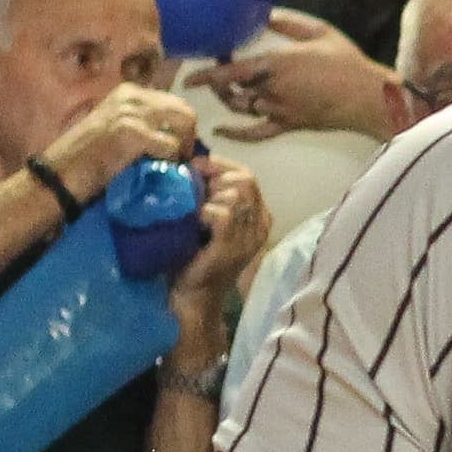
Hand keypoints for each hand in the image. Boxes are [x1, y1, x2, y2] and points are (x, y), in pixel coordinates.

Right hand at [38, 81, 201, 196]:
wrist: (60, 174)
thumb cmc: (87, 156)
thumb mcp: (116, 127)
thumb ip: (143, 122)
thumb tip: (174, 132)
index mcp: (128, 93)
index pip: (175, 103)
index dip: (181, 128)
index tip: (175, 150)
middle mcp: (132, 96)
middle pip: (184, 110)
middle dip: (189, 137)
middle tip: (179, 160)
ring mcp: (131, 112)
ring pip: (184, 122)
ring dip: (183, 147)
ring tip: (171, 164)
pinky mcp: (131, 132)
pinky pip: (171, 145)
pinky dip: (171, 160)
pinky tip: (158, 170)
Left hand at [172, 157, 273, 316]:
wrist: (192, 291)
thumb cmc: (195, 251)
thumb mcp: (207, 215)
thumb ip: (209, 191)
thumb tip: (190, 160)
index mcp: (258, 213)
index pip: (246, 174)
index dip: (218, 167)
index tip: (193, 171)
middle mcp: (261, 222)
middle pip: (245, 179)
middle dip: (214, 179)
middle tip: (194, 193)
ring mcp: (250, 236)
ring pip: (236, 194)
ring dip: (209, 197)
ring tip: (195, 212)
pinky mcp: (233, 246)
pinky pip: (223, 214)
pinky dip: (205, 212)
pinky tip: (196, 223)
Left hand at [188, 9, 403, 141]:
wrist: (369, 98)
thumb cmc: (346, 62)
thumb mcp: (319, 31)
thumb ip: (288, 22)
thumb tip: (262, 12)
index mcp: (277, 64)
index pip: (231, 71)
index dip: (209, 72)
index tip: (192, 72)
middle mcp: (272, 89)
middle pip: (233, 88)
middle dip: (220, 80)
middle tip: (219, 68)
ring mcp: (279, 110)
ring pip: (242, 107)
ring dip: (227, 99)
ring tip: (222, 90)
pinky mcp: (289, 125)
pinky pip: (257, 133)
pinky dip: (236, 134)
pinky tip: (220, 131)